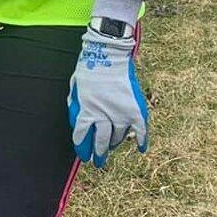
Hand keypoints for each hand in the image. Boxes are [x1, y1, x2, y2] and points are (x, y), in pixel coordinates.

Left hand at [67, 28, 147, 168]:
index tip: (83, 155)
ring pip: (118, 137)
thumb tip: (76, 121)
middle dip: (99, 153)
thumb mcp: (75, 88)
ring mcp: (120, 113)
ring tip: (111, 147)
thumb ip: (76, 106)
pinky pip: (140, 130)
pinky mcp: (135, 109)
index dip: (82, 147)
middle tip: (98, 162)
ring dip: (114, 144)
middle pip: (101, 141)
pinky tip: (140, 148)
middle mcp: (103, 115)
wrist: (109, 54)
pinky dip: (141, 140)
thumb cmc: (89, 69)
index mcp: (86, 110)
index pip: (82, 136)